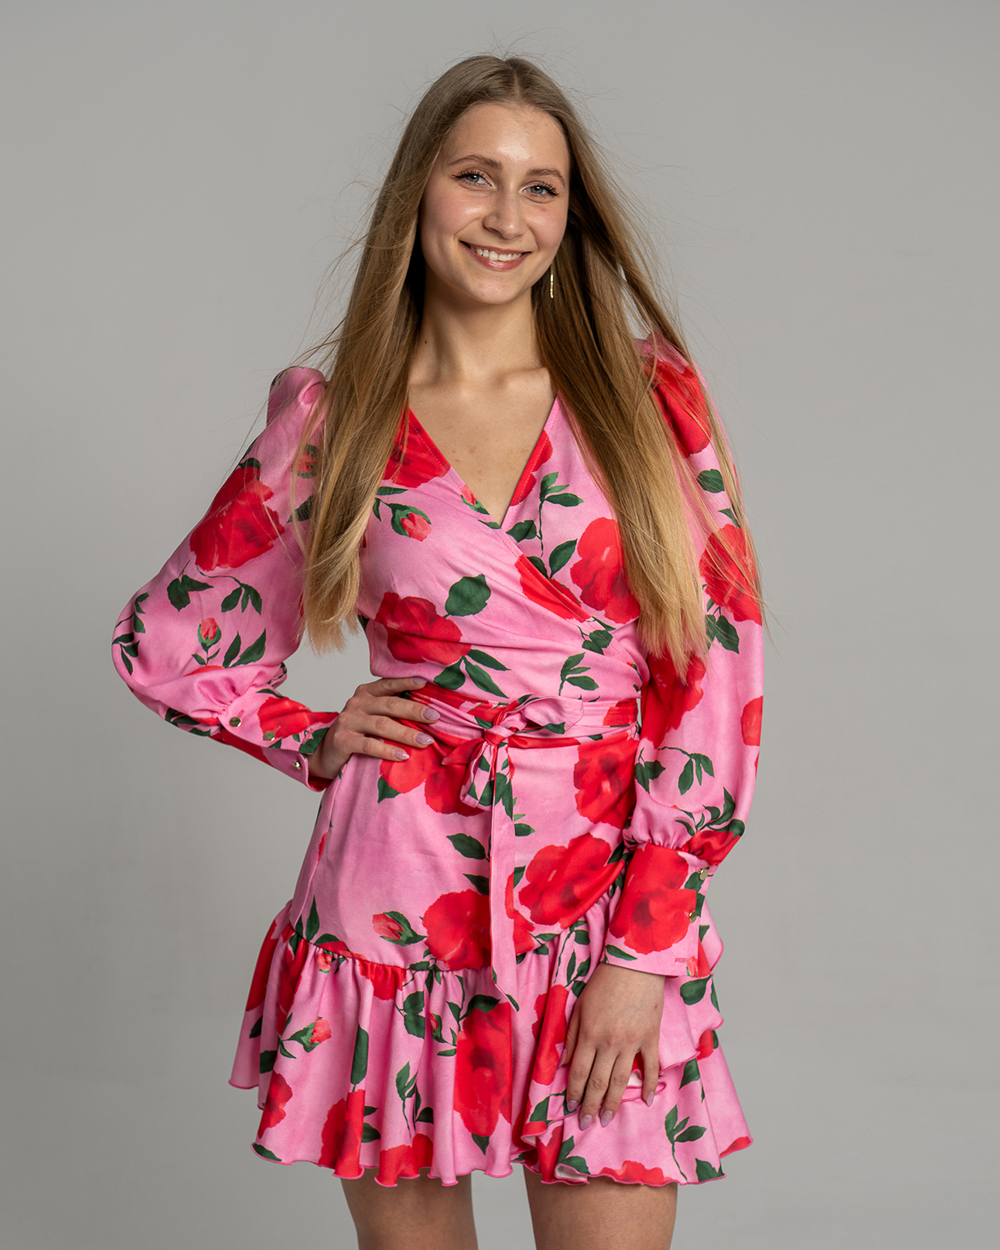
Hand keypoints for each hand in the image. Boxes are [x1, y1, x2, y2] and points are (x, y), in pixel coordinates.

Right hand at [308, 676, 437, 779]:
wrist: (326, 752)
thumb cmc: (357, 732)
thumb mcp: (371, 715)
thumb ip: (390, 710)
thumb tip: (427, 712)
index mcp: (366, 693)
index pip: (388, 683)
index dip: (406, 682)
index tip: (425, 682)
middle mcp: (356, 703)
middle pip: (389, 704)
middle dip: (414, 710)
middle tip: (434, 717)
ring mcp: (349, 721)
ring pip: (382, 725)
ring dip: (406, 734)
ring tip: (425, 741)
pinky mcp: (343, 740)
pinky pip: (369, 745)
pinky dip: (388, 751)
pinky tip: (403, 756)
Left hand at [562, 961, 664, 1127]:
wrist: (635, 966)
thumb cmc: (604, 983)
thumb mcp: (580, 1005)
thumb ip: (572, 1035)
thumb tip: (566, 1062)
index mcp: (590, 1034)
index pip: (579, 1072)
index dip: (574, 1093)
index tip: (571, 1108)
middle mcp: (610, 1043)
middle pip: (598, 1082)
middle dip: (591, 1106)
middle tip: (586, 1124)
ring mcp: (632, 1042)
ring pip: (621, 1081)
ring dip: (613, 1103)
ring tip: (607, 1120)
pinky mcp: (651, 1038)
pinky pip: (651, 1067)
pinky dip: (649, 1085)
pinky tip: (646, 1101)